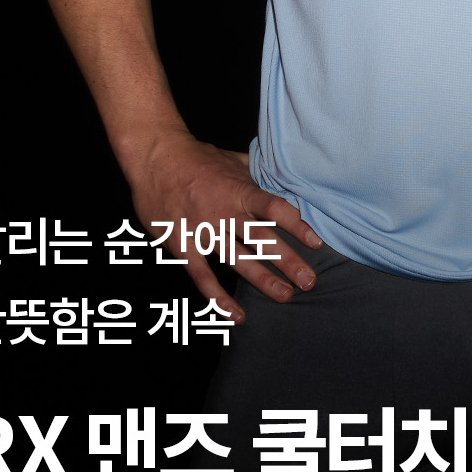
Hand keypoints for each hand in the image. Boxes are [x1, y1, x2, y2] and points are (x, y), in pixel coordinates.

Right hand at [128, 132, 323, 320]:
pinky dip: (217, 297)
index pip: (275, 209)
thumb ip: (255, 174)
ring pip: (237, 260)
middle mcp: (225, 212)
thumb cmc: (195, 157)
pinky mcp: (182, 245)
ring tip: (284, 296)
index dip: (297, 226)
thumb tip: (280, 175)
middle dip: (287, 261)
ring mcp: (203, 230)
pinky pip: (202, 276)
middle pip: (262, 239)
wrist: (155, 156)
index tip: (316, 243)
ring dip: (262, 280)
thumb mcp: (231, 159)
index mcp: (240, 190)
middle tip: (308, 281)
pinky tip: (235, 315)